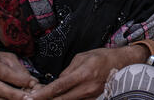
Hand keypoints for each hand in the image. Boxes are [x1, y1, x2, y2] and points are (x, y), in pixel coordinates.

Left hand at [28, 46, 145, 99]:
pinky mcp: (93, 99)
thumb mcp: (81, 57)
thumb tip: (57, 82)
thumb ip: (67, 71)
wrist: (121, 63)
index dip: (43, 93)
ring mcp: (91, 96)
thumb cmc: (101, 57)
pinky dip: (67, 99)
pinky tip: (60, 96)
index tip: (32, 97)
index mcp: (82, 74)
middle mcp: (86, 88)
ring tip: (45, 97)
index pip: (58, 87)